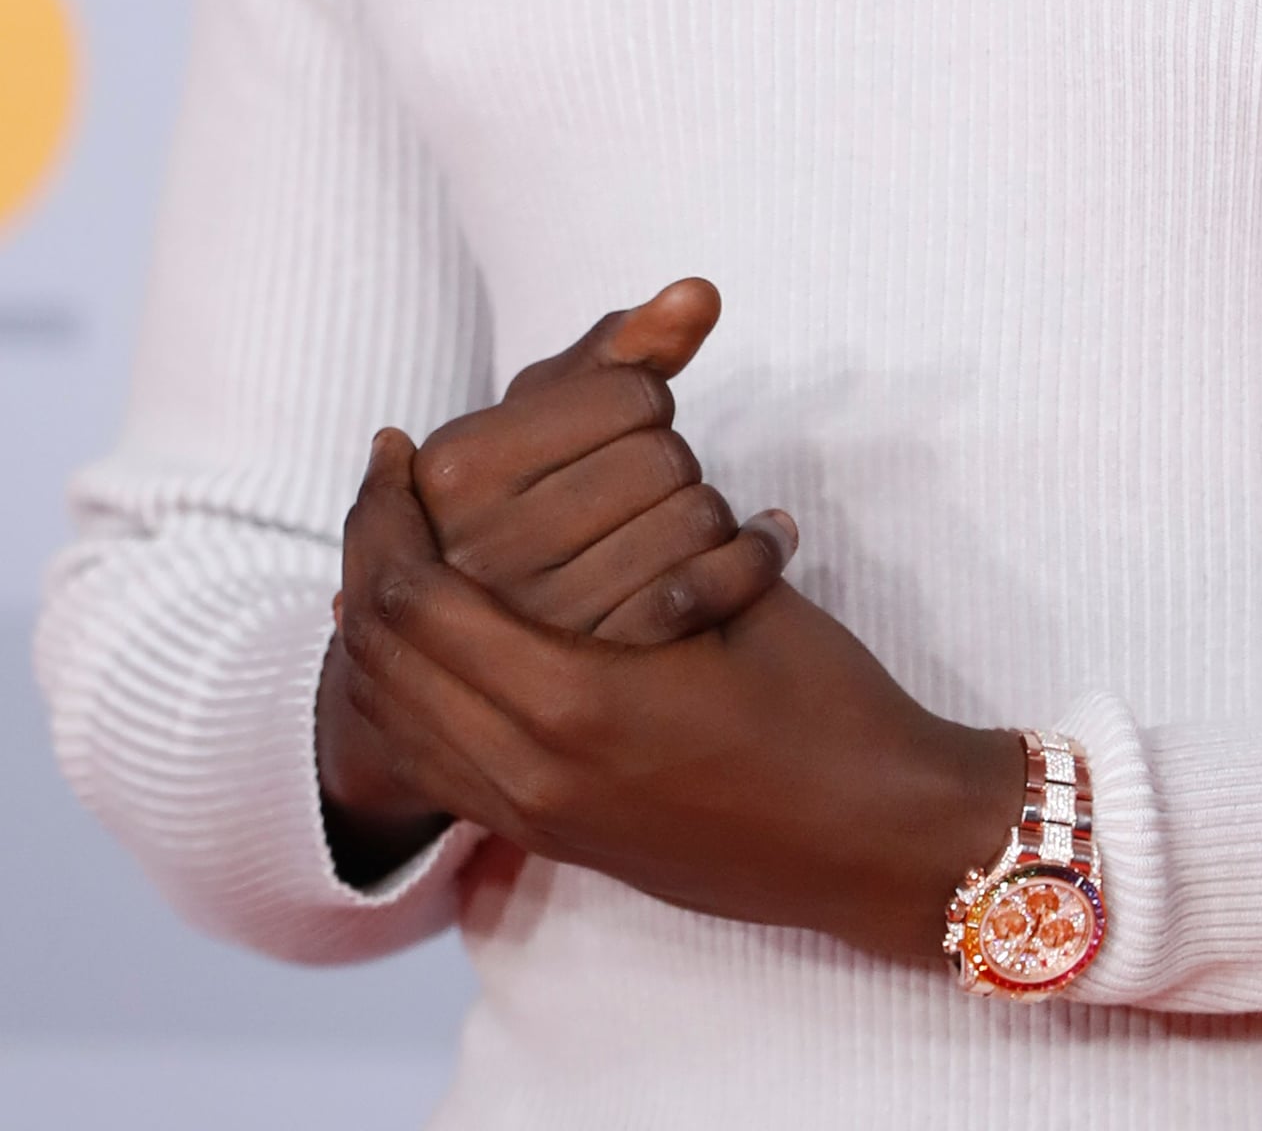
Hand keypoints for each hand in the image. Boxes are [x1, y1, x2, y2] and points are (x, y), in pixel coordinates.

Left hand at [335, 430, 1023, 963]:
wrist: (874, 844)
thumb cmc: (825, 704)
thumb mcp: (738, 585)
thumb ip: (644, 523)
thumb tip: (570, 442)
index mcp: (573, 703)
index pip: (414, 597)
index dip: (386, 512)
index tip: (394, 446)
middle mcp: (529, 773)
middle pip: (377, 656)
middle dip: (363, 555)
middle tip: (381, 482)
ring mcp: (532, 818)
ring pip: (390, 713)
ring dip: (372, 622)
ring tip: (391, 545)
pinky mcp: (547, 838)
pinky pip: (428, 760)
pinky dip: (403, 687)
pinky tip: (431, 631)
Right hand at [410, 280, 793, 645]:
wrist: (496, 645)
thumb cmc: (531, 494)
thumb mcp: (546, 415)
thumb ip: (624, 346)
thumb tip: (702, 295)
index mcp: (456, 468)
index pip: (633, 393)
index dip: (648, 400)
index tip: (626, 429)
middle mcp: (480, 553)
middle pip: (665, 458)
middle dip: (675, 461)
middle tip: (650, 488)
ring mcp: (535, 629)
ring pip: (694, 521)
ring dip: (711, 514)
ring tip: (681, 525)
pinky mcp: (593, 685)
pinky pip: (706, 592)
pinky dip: (753, 558)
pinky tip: (762, 543)